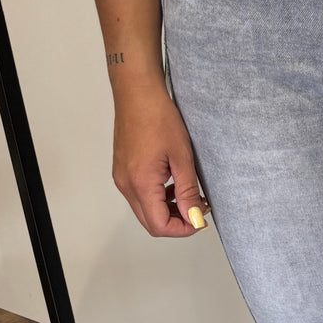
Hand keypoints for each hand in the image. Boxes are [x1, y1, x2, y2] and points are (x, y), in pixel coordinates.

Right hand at [111, 82, 207, 236]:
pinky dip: (158, 198)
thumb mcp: (182, 157)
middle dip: (176, 223)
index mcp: (140, 183)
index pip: (159, 225)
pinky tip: (174, 185)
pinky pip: (140, 196)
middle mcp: (126, 185)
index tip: (200, 219)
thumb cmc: (158, 117)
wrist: (137, 93)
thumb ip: (188, 192)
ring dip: (167, 211)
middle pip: (151, 223)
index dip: (183, 229)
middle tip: (198, 210)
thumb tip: (194, 216)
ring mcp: (121, 178)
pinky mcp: (122, 171)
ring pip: (145, 210)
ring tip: (189, 196)